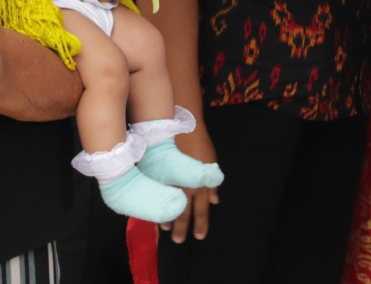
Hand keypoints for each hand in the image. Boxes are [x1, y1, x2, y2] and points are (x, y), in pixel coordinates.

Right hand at [164, 120, 219, 240]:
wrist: (180, 129)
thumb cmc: (199, 144)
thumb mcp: (212, 163)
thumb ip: (213, 184)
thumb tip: (215, 200)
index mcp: (200, 186)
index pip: (202, 211)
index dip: (201, 224)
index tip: (199, 237)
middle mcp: (185, 188)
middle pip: (184, 213)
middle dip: (182, 229)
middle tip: (180, 241)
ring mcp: (170, 184)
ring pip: (168, 206)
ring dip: (168, 220)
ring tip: (168, 231)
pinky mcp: (157, 177)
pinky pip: (157, 196)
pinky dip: (156, 205)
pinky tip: (155, 211)